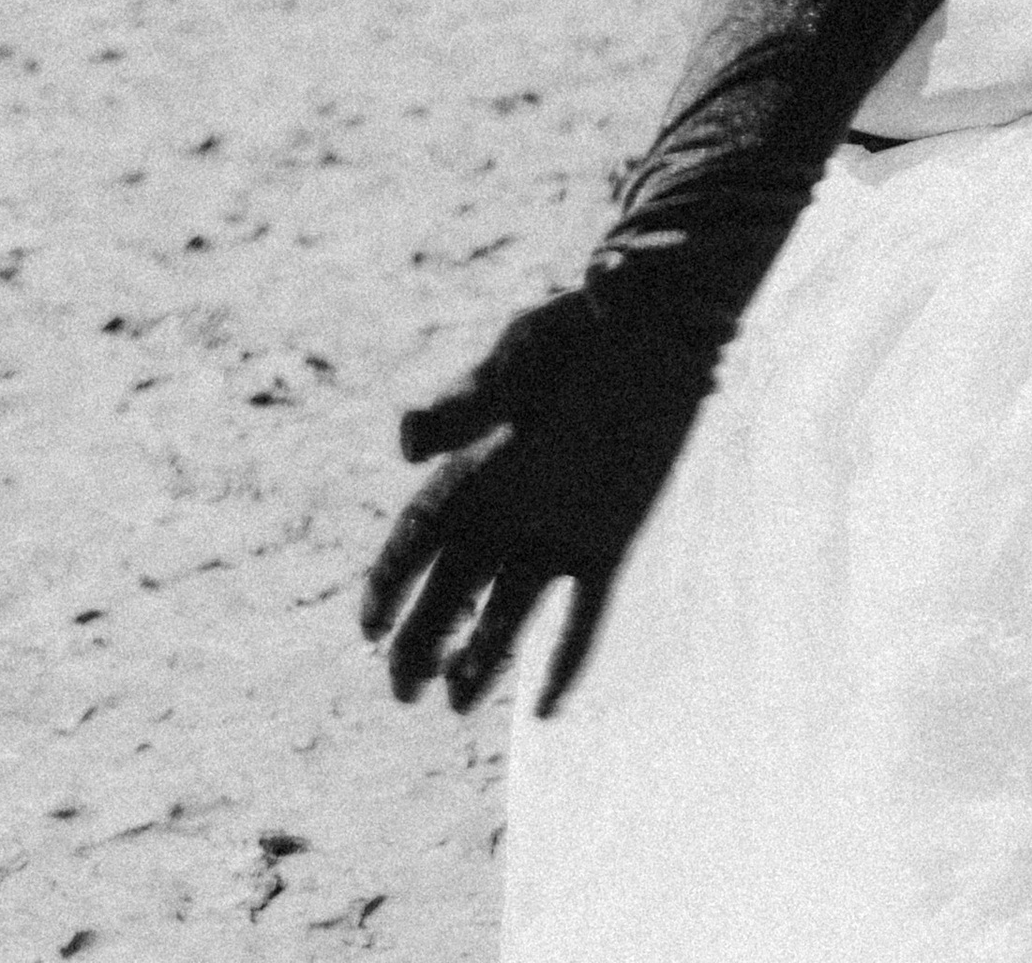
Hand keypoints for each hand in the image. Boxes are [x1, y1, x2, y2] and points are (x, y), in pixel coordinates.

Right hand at [358, 289, 703, 716]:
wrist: (664, 321)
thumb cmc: (584, 330)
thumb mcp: (523, 358)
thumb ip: (469, 401)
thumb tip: (404, 441)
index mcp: (478, 459)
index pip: (420, 533)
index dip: (391, 580)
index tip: (367, 629)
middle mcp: (513, 501)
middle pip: (455, 583)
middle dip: (423, 636)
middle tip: (401, 691)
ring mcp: (562, 523)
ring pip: (509, 606)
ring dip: (481, 655)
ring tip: (454, 703)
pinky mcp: (613, 537)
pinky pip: (586, 610)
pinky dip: (568, 659)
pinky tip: (548, 709)